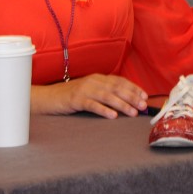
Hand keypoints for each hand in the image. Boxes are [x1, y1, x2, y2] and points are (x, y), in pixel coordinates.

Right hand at [31, 73, 148, 118]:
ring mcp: (84, 90)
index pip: (119, 81)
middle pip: (116, 88)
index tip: (144, 96)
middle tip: (142, 106)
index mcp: (97, 78)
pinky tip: (113, 116)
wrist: (48, 97)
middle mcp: (93, 81)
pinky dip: (103, 110)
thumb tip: (125, 100)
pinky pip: (92, 104)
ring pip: (107, 96)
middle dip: (131, 96)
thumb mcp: (89, 91)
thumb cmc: (71, 96)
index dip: (133, 88)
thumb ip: (104, 92)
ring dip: (122, 104)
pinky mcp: (76, 99)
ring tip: (132, 112)